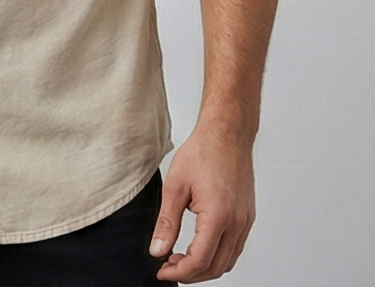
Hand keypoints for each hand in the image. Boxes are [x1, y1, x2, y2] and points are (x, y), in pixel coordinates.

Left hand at [150, 124, 255, 281]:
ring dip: (205, 267)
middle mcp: (237, 222)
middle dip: (191, 274)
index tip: (162, 270)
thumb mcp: (175, 186)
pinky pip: (234, 248)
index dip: (179, 272)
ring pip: (228, 261)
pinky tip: (199, 246)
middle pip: (216, 267)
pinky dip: (217, 255)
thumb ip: (167, 222)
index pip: (200, 260)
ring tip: (180, 258)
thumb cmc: (203, 152)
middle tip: (168, 266)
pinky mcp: (248, 216)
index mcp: (218, 215)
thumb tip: (157, 251)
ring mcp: (246, 221)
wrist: (227, 133)